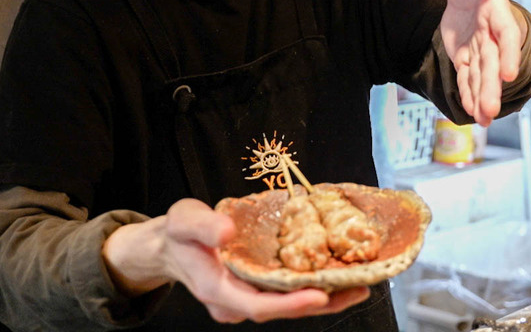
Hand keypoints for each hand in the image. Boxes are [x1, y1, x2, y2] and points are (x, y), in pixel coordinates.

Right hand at [102, 198, 369, 323]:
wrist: (170, 247)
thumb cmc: (178, 233)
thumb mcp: (183, 220)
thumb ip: (203, 225)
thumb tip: (226, 231)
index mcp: (218, 290)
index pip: (259, 305)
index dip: (291, 304)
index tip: (321, 294)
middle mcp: (236, 302)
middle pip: (283, 309)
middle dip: (322, 302)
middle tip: (360, 288)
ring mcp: (247, 299)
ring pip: (289, 303)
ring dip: (325, 296)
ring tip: (360, 283)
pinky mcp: (257, 290)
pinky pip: (287, 292)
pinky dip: (312, 284)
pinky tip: (338, 274)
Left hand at [439, 0, 525, 126]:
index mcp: (495, 12)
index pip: (505, 34)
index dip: (508, 53)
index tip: (509, 73)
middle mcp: (490, 35)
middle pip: (492, 64)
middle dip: (492, 88)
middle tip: (491, 111)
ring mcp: (479, 49)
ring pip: (481, 77)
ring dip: (483, 98)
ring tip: (484, 120)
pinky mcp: (466, 59)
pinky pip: (468, 80)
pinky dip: (469, 96)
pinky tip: (472, 114)